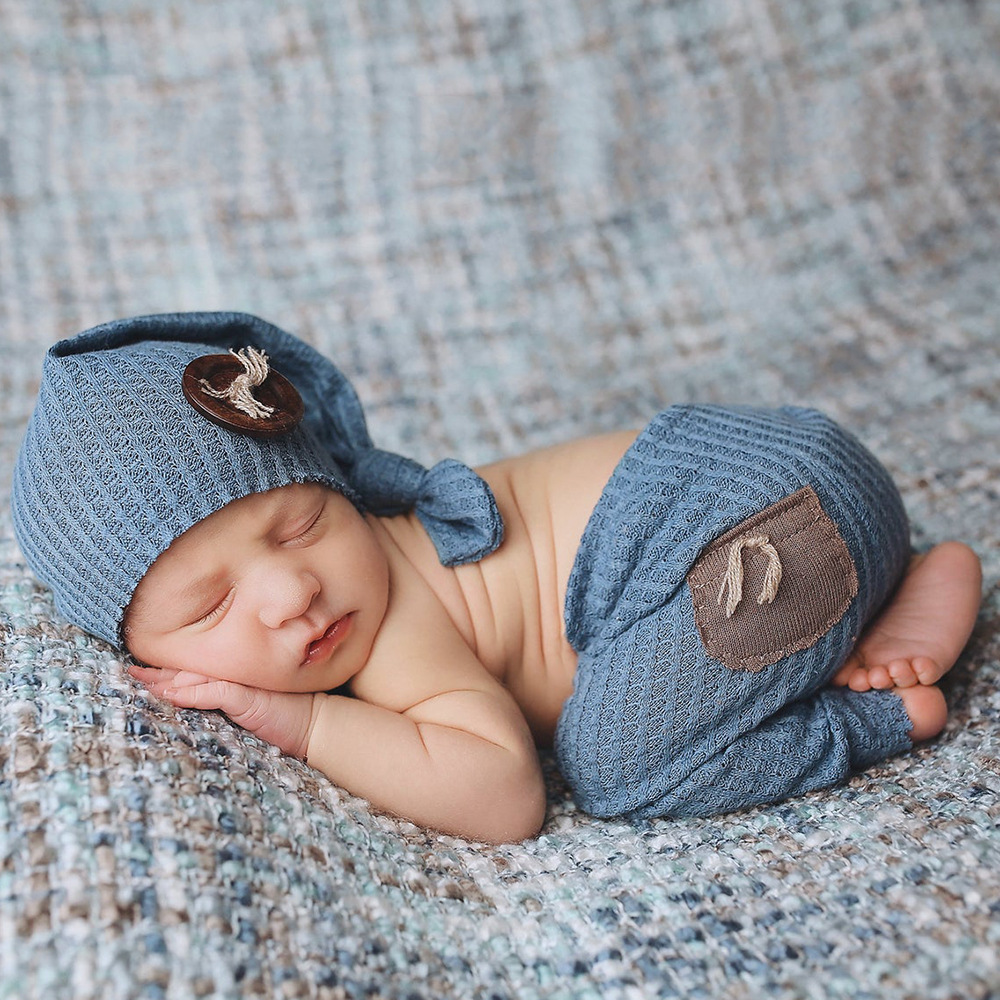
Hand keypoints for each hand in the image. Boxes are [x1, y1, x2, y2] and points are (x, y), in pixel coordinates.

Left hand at [129, 664, 315, 759]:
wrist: (314, 722)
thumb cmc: (285, 714)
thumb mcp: (251, 703)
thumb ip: (226, 696)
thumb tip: (191, 697)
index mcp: (236, 672)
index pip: (196, 666)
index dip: (169, 666)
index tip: (142, 668)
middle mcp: (236, 671)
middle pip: (190, 667)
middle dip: (159, 670)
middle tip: (130, 671)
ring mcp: (242, 682)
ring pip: (196, 675)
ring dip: (166, 679)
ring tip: (140, 680)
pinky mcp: (246, 697)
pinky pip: (212, 692)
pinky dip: (188, 693)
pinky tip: (168, 694)